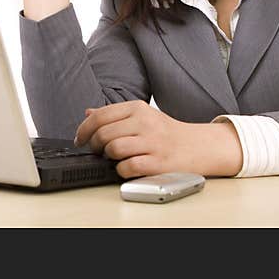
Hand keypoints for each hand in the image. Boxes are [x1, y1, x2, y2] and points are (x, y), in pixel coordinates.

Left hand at [73, 100, 243, 178]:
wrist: (198, 146)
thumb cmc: (167, 133)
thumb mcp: (142, 115)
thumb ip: (115, 114)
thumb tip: (88, 113)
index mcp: (138, 108)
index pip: (100, 116)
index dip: (84, 129)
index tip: (80, 139)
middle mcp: (145, 122)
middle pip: (103, 133)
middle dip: (94, 145)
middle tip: (97, 151)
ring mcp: (152, 143)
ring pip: (113, 148)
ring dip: (108, 157)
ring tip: (113, 158)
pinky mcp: (157, 162)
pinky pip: (127, 167)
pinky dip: (121, 170)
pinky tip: (126, 167)